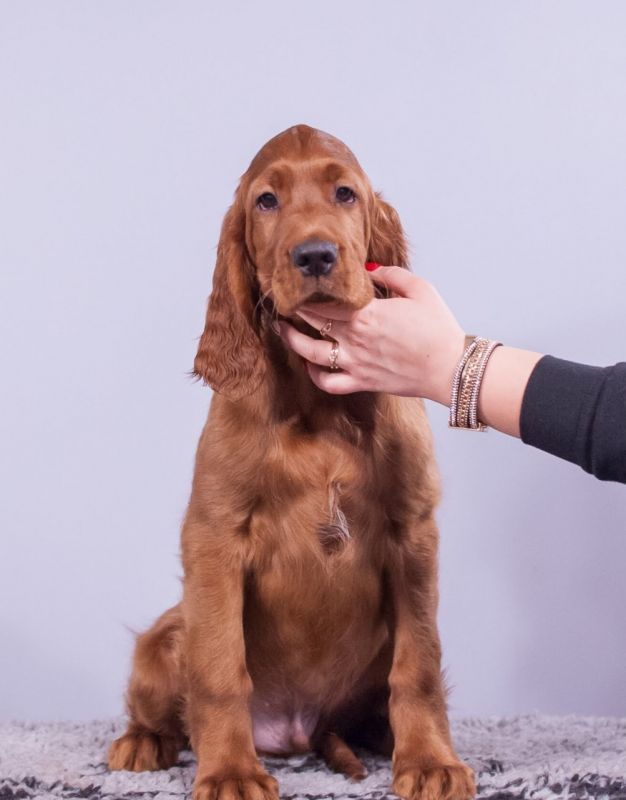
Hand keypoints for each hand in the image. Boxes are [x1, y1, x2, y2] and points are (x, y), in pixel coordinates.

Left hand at [279, 266, 464, 402]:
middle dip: (296, 309)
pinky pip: (329, 383)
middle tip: (285, 301)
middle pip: (313, 321)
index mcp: (367, 312)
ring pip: (311, 353)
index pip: (325, 299)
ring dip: (293, 341)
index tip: (298, 283)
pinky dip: (315, 376)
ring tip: (283, 331)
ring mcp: (355, 362)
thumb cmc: (438, 328)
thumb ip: (390, 275)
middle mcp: (354, 338)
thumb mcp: (419, 289)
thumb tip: (368, 269)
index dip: (307, 292)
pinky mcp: (362, 381)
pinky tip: (310, 365)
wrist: (450, 367)